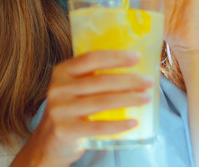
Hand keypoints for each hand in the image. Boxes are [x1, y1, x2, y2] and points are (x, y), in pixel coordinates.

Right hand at [13, 50, 151, 165]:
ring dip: (128, 99)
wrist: (50, 140)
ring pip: (101, 102)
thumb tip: (134, 65)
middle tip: (148, 82)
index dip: (116, 57)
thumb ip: (94, 75)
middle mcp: (58, 89)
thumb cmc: (72, 108)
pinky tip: (133, 122)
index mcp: (62, 72)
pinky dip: (118, 125)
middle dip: (129, 80)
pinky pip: (97, 127)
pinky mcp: (65, 130)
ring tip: (146, 98)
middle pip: (100, 81)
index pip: (91, 58)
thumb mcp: (76, 87)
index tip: (137, 57)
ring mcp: (60, 110)